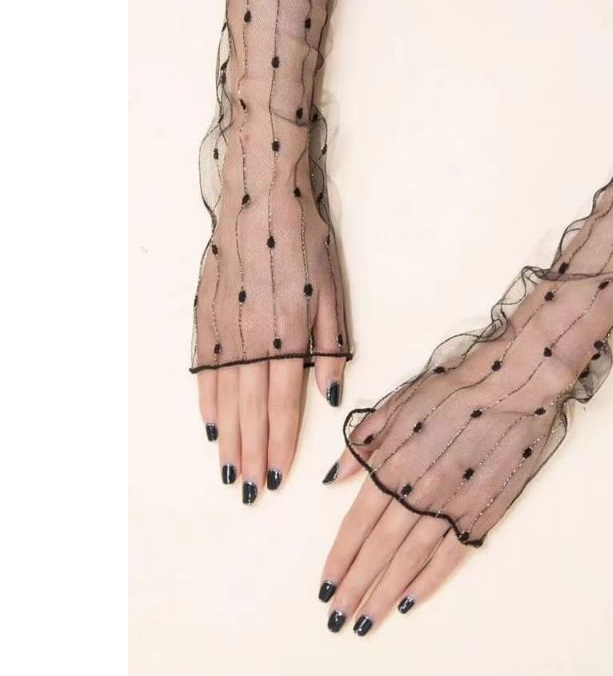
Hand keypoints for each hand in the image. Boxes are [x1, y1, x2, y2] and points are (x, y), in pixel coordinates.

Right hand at [193, 110, 348, 502]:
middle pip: (249, 411)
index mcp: (287, 334)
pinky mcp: (205, 315)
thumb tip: (332, 395)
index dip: (280, 444)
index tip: (278, 477)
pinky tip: (210, 424)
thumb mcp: (333, 290)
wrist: (258, 196)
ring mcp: (222, 329)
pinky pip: (203, 370)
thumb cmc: (305, 240)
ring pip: (223, 397)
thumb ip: (331, 346)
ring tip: (230, 471)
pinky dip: (206, 401)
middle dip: (251, 454)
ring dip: (227, 438)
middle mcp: (249, 339)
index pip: (283, 404)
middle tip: (250, 491)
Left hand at [318, 273, 612, 633]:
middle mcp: (419, 491)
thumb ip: (363, 441)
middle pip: (379, 552)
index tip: (325, 586)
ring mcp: (453, 506)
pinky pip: (451, 556)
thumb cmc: (456, 386)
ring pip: (411, 562)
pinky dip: (429, 581)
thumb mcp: (399, 403)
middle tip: (338, 620)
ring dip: (385, 594)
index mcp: (394, 463)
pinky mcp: (484, 512)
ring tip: (366, 622)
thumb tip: (334, 477)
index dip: (340, 559)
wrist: (516, 383)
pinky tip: (412, 600)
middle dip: (355, 588)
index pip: (357, 525)